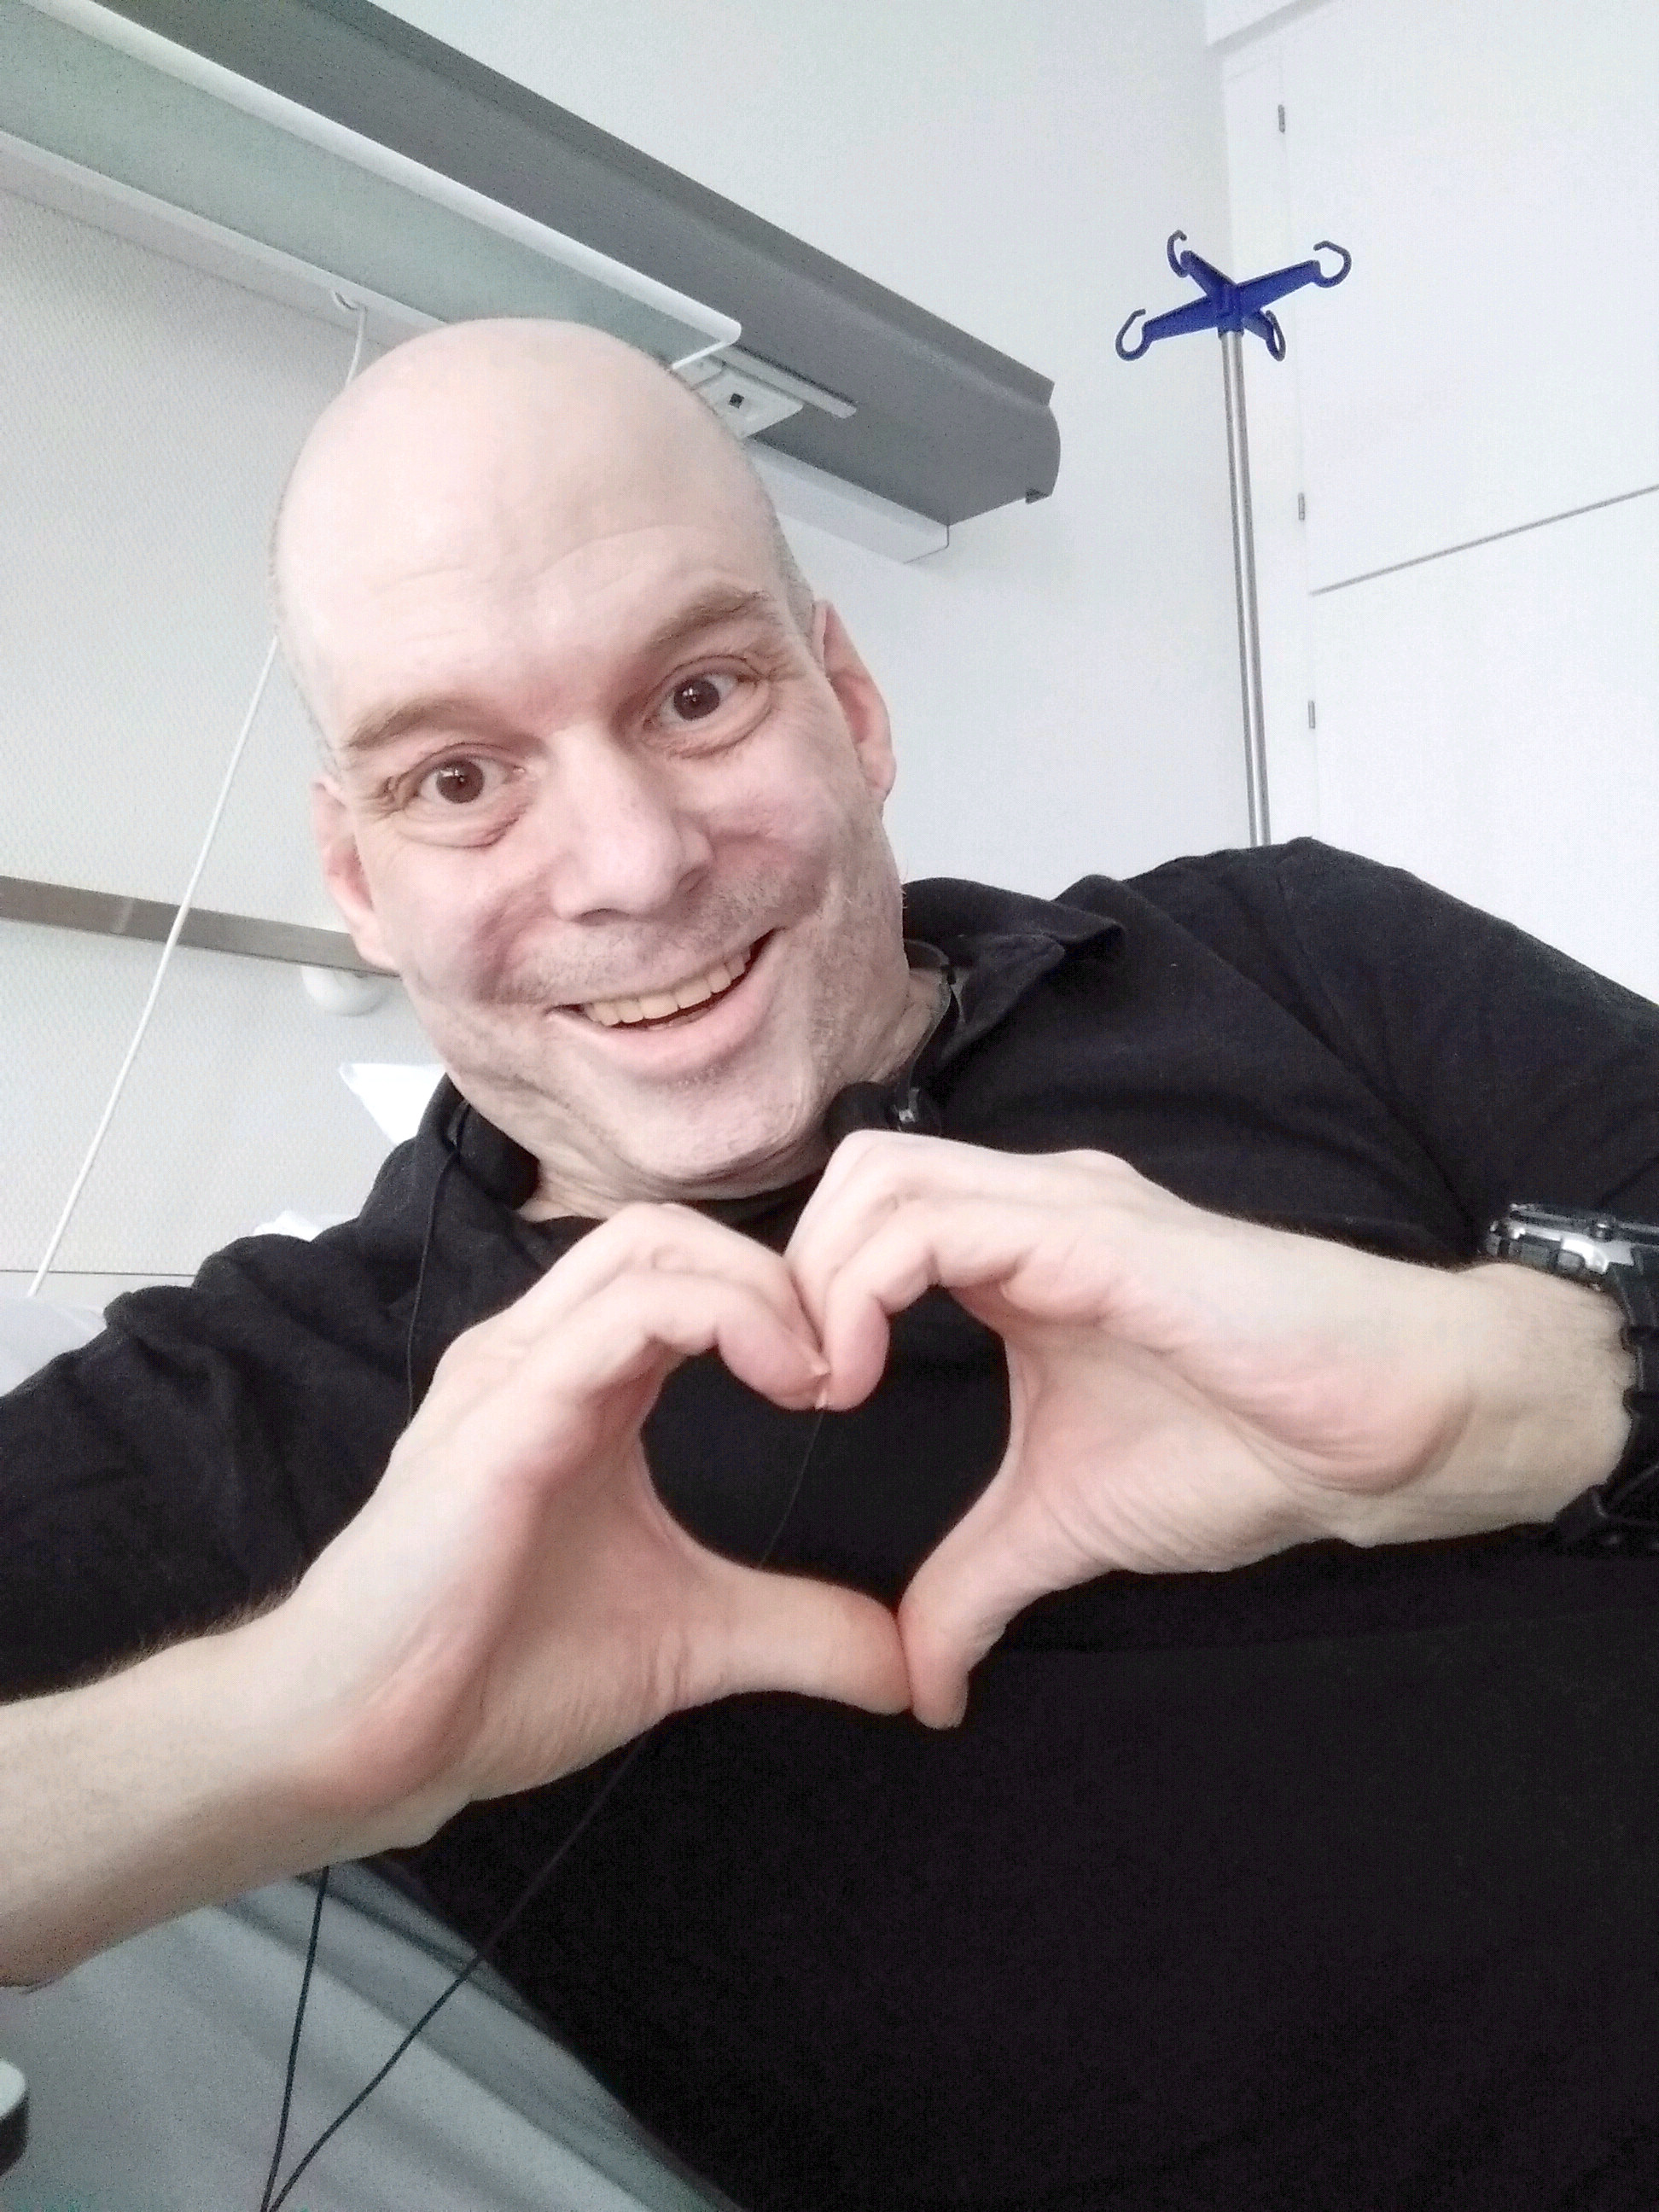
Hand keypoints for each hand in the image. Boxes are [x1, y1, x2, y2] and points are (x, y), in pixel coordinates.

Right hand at [262, 1205, 908, 1848]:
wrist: (367, 1740)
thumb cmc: (495, 1674)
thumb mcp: (688, 1638)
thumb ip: (796, 1630)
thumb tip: (904, 1667)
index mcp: (579, 1382)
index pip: (684, 1270)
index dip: (781, 1298)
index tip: (852, 1382)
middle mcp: (540, 1353)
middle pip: (668, 1232)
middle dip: (778, 1275)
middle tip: (848, 1366)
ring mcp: (512, 1372)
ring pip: (647, 1247)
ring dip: (759, 1288)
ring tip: (820, 1373)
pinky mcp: (501, 1413)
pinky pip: (619, 1315)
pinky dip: (720, 1318)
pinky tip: (782, 1381)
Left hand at [787, 1135, 1631, 1724]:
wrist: (1377, 1436)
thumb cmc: (1242, 1449)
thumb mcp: (1065, 1523)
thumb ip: (975, 1585)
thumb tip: (923, 1689)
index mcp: (1014, 1252)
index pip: (864, 1214)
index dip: (802, 1292)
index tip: (797, 1401)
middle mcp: (1029, 1207)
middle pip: (854, 1174)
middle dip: (790, 1273)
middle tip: (794, 1387)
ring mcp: (1063, 1208)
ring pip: (877, 1178)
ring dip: (818, 1279)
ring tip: (828, 1385)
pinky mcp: (1098, 1234)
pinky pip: (937, 1223)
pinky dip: (864, 1288)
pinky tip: (865, 1373)